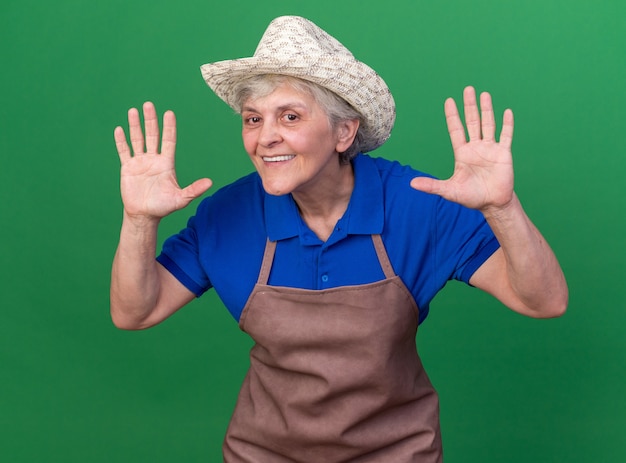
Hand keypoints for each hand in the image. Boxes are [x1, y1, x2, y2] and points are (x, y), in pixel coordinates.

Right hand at [114, 102, 211, 220]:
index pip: (168, 140)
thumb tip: (210, 182)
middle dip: (150, 120)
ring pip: (137, 139)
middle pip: (152, 135)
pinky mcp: (128, 168)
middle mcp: (153, 159)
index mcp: (167, 163)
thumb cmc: (163, 207)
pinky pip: (124, 151)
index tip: (169, 113)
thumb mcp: (181, 199)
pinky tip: (120, 129)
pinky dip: (121, 141)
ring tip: (133, 111)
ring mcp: (140, 162)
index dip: (169, 127)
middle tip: (148, 104)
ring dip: (135, 125)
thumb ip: (194, 189)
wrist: (144, 215)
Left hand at [410, 86, 513, 211]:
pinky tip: (506, 112)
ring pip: (488, 124)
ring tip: (484, 94)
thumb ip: (432, 185)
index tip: (449, 101)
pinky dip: (507, 124)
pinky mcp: (503, 154)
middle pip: (472, 122)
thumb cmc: (471, 197)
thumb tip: (411, 184)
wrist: (492, 204)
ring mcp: (490, 149)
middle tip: (468, 89)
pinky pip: (506, 136)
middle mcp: (476, 147)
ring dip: (487, 110)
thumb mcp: (449, 191)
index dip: (453, 116)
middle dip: (470, 106)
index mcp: (462, 153)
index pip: (456, 130)